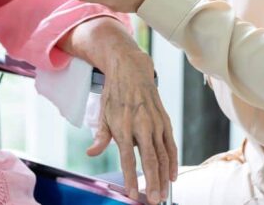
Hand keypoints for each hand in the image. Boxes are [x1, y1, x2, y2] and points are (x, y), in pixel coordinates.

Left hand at [92, 49, 176, 203]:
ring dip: (164, 177)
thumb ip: (101, 137)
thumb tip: (91, 153)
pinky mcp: (165, 121)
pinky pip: (171, 145)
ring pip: (163, 155)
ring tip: (163, 194)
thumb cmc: (115, 95)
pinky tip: (172, 176)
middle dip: (152, 182)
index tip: (133, 194)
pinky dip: (173, 162)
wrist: (132, 72)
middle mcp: (142, 126)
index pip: (127, 158)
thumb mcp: (103, 114)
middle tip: (153, 200)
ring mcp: (156, 124)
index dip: (130, 177)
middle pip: (149, 160)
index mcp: (123, 126)